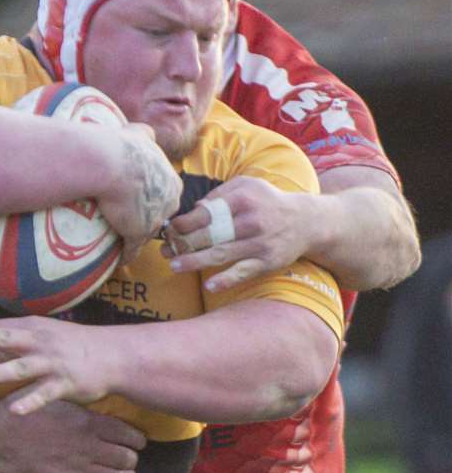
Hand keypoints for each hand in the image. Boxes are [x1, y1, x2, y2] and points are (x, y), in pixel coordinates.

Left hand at [0, 316, 115, 414]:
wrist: (115, 356)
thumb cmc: (71, 348)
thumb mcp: (39, 343)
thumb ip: (7, 352)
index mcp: (31, 328)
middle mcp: (39, 342)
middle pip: (3, 337)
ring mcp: (52, 362)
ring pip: (22, 366)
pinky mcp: (66, 383)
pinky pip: (44, 394)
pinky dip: (29, 401)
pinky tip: (13, 410)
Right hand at [0, 396, 142, 472]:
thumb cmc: (23, 413)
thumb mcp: (55, 400)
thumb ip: (81, 410)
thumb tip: (100, 413)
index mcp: (88, 424)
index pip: (130, 435)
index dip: (137, 440)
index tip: (137, 442)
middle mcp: (89, 447)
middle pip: (127, 458)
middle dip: (131, 459)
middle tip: (129, 459)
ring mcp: (78, 469)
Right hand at [98, 124, 181, 256]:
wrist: (110, 163)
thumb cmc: (123, 148)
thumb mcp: (139, 135)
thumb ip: (145, 135)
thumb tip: (145, 132)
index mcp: (172, 181)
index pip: (166, 195)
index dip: (152, 198)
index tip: (138, 200)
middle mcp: (169, 202)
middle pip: (161, 215)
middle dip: (148, 220)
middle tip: (129, 220)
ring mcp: (154, 220)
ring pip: (147, 233)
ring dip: (136, 239)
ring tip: (123, 243)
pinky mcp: (137, 233)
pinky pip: (132, 249)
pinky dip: (125, 255)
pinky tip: (117, 259)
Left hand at [163, 176, 308, 291]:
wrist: (308, 221)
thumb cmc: (267, 202)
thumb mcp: (247, 186)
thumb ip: (220, 193)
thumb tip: (194, 209)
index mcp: (242, 199)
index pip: (205, 213)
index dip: (183, 223)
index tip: (169, 230)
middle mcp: (251, 221)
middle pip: (209, 235)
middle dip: (183, 244)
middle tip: (165, 250)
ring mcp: (260, 243)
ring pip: (221, 254)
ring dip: (195, 261)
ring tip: (174, 265)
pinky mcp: (268, 261)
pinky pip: (244, 272)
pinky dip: (227, 280)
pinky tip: (210, 286)